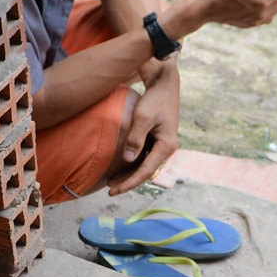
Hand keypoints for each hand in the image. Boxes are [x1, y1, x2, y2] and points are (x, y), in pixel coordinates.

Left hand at [106, 66, 179, 194]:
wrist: (165, 85)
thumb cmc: (154, 99)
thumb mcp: (143, 117)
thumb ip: (135, 138)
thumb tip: (127, 160)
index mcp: (166, 146)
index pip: (145, 171)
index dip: (129, 182)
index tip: (113, 190)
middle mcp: (166, 148)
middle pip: (145, 172)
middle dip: (127, 182)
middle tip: (109, 190)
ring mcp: (162, 145)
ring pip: (144, 166)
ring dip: (129, 175)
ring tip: (112, 182)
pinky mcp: (157, 140)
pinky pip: (144, 157)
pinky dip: (132, 164)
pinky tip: (120, 167)